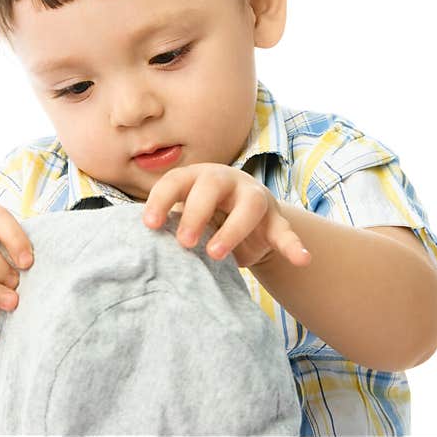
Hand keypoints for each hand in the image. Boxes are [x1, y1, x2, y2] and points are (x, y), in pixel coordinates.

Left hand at [142, 163, 310, 268]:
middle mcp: (225, 181)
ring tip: (215, 255)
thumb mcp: (183, 218)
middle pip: (211, 185)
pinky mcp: (275, 219)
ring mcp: (253, 197)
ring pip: (249, 205)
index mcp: (196, 178)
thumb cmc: (202, 221)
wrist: (245, 224)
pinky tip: (301, 259)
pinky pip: (285, 229)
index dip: (160, 201)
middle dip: (196, 212)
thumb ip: (167, 224)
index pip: (176, 181)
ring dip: (232, 229)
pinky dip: (293, 244)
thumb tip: (135, 246)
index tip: (148, 226)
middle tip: (184, 242)